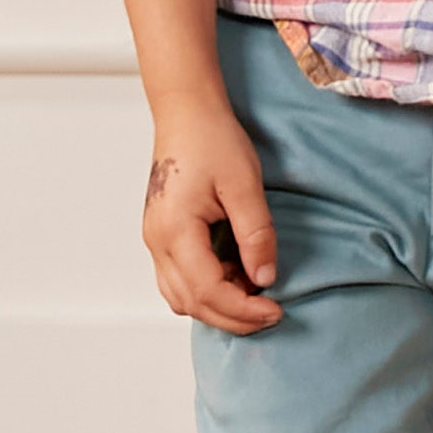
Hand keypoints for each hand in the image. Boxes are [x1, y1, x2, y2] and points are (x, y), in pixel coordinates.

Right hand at [141, 101, 280, 330]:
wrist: (187, 115)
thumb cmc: (213, 141)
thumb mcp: (244, 186)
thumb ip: (256, 234)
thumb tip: (265, 278)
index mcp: (175, 230)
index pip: (207, 290)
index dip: (243, 309)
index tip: (276, 310)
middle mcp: (157, 241)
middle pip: (191, 302)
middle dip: (233, 317)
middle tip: (272, 314)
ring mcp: (155, 240)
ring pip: (181, 296)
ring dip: (219, 306)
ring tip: (258, 296)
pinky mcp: (163, 235)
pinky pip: (180, 278)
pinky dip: (207, 289)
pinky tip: (238, 276)